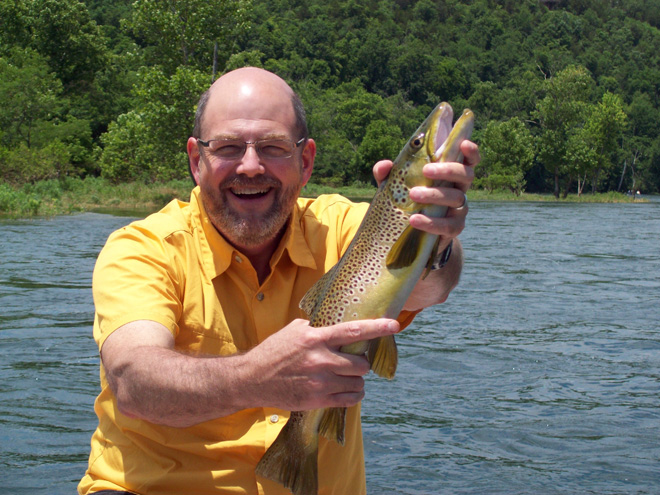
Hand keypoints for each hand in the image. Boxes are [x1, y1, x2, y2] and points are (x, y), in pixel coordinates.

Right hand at [247, 318, 399, 410]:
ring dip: (356, 380)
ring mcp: (320, 382)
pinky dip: (352, 394)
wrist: (252, 379)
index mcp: (316, 338)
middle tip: (354, 362)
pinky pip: (349, 400)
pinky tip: (346, 390)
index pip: (353, 331)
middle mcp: (321, 360)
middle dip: (361, 363)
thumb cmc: (273, 351)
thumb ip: (317, 328)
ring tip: (346, 377)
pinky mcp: (317, 400)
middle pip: (361, 364)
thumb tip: (335, 324)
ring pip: (358, 383)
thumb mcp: (293, 330)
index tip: (394, 324)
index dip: (377, 328)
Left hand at [373, 140, 479, 244]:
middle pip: (466, 175)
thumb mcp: (396, 186)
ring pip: (456, 198)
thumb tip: (385, 165)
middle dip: (448, 170)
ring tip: (413, 194)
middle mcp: (460, 190)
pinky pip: (447, 225)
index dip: (470, 152)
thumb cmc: (408, 202)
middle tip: (426, 170)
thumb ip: (388, 174)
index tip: (463, 144)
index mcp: (451, 176)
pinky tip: (414, 220)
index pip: (468, 161)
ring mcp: (459, 210)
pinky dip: (431, 222)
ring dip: (435, 194)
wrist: (413, 235)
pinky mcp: (454, 229)